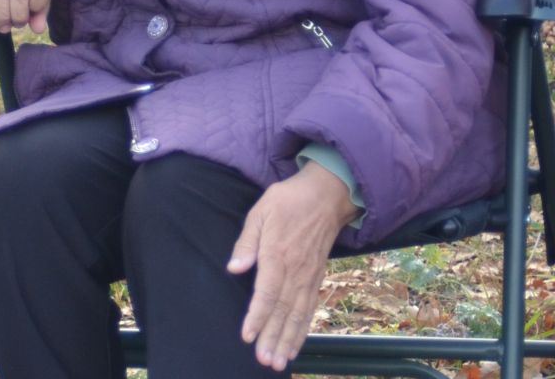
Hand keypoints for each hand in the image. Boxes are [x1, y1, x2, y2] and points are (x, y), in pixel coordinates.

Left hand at [227, 163, 357, 369]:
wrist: (325, 196)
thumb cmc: (287, 202)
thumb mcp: (259, 212)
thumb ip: (246, 242)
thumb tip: (234, 268)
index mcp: (278, 255)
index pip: (268, 292)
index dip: (257, 316)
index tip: (248, 336)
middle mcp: (296, 271)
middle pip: (284, 311)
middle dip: (273, 338)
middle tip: (263, 361)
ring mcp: (309, 277)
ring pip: (298, 315)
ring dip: (287, 340)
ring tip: (278, 362)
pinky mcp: (316, 279)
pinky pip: (309, 309)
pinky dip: (302, 330)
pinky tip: (294, 346)